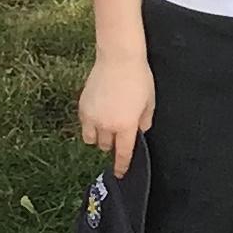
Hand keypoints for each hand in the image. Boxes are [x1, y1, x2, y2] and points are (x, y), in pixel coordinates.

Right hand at [78, 51, 153, 176]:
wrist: (119, 58)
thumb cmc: (139, 79)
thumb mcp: (150, 102)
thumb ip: (144, 121)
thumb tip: (139, 132)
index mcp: (126, 126)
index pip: (123, 153)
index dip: (121, 166)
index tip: (120, 173)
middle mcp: (107, 125)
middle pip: (105, 146)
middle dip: (112, 144)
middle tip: (119, 132)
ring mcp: (92, 116)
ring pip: (91, 139)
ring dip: (99, 137)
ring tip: (107, 125)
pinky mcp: (82, 107)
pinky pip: (84, 126)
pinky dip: (90, 126)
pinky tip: (99, 114)